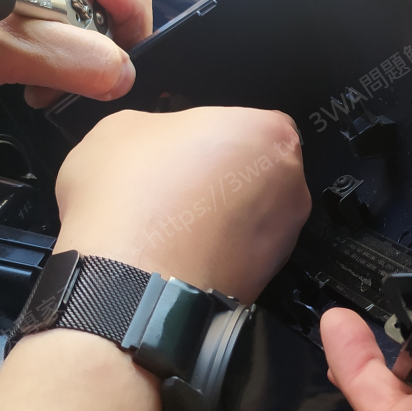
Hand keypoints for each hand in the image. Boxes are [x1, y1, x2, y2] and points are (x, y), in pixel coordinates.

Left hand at [0, 0, 151, 107]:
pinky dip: (23, 31)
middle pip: (99, 2)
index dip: (127, 50)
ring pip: (65, 4)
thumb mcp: (11, 52)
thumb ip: (82, 66)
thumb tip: (124, 76)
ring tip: (14, 72)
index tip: (103, 86)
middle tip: (44, 88)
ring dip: (50, 48)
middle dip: (80, 53)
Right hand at [0, 107, 309, 410]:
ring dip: (216, 217)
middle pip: (253, 168)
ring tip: (165, 223)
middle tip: (169, 183)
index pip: (244, 120)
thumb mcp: (121, 128)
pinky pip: (239, 254)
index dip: (204, 133)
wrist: (131, 290)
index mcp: (267, 131)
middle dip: (216, 175)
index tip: (178, 146)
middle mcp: (290, 184)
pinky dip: (214, 253)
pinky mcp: (267, 280)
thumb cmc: (134, 208)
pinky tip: (174, 254)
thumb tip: (157, 139)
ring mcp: (283, 236)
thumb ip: (159, 124)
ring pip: (249, 213)